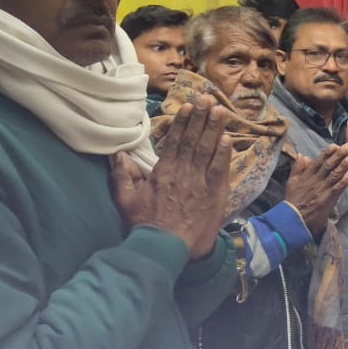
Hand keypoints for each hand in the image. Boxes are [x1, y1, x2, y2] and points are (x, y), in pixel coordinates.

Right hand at [113, 96, 232, 258]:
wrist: (165, 248)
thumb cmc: (144, 225)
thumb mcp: (125, 200)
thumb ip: (122, 175)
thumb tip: (118, 154)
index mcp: (163, 172)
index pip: (175, 141)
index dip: (184, 123)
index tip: (189, 107)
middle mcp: (183, 172)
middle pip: (194, 140)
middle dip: (202, 118)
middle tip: (209, 100)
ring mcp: (200, 182)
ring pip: (208, 150)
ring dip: (215, 129)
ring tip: (221, 111)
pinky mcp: (214, 195)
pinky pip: (220, 169)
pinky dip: (224, 153)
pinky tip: (229, 139)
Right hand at [285, 143, 347, 235]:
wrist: (295, 219)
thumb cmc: (293, 200)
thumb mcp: (291, 182)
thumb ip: (297, 168)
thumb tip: (301, 155)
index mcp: (307, 176)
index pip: (318, 161)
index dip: (327, 153)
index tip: (335, 145)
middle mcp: (315, 181)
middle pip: (329, 165)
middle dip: (339, 155)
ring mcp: (322, 190)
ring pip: (335, 175)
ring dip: (344, 165)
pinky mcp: (328, 199)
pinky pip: (337, 188)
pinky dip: (344, 181)